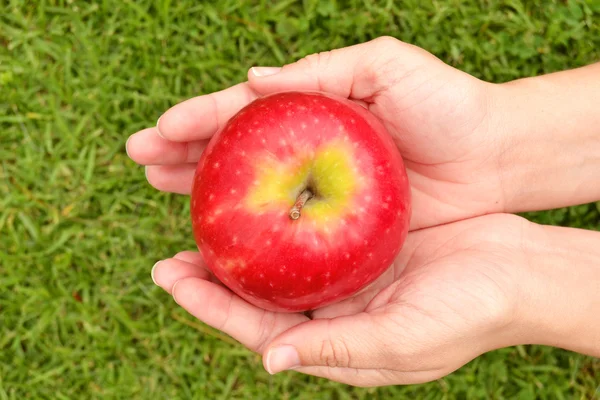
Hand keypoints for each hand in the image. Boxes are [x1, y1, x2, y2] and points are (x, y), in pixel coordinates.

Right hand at [127, 36, 506, 229]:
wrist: (494, 155)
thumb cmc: (446, 104)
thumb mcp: (387, 68)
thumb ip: (323, 72)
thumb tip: (254, 78)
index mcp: (313, 110)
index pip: (242, 113)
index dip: (196, 120)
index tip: (153, 132)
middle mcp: (308, 150)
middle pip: (235, 151)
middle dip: (183, 152)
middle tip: (139, 160)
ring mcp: (321, 190)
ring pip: (251, 190)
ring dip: (202, 188)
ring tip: (158, 187)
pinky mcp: (340, 226)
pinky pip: (286, 230)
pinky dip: (251, 232)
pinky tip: (221, 238)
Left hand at [150, 214, 531, 386]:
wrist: (518, 274)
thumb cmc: (469, 315)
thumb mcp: (403, 341)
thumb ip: (337, 350)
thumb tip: (270, 358)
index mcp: (334, 341)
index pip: (257, 328)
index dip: (210, 307)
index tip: (169, 276)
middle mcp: (331, 310)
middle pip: (258, 295)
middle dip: (212, 276)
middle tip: (170, 251)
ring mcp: (345, 276)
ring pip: (279, 260)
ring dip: (242, 243)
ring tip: (203, 216)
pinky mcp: (364, 243)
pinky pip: (313, 229)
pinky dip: (284, 217)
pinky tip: (265, 194)